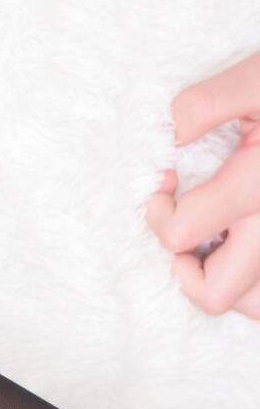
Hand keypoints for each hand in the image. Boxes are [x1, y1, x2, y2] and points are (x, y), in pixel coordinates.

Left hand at [147, 56, 259, 317]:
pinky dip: (257, 286)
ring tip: (220, 239)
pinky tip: (246, 245)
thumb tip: (175, 133)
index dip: (158, 210)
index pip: (181, 232)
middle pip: (215, 293)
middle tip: (187, 223)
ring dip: (225, 281)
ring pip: (253, 306)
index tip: (167, 181)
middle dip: (184, 263)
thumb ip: (210, 103)